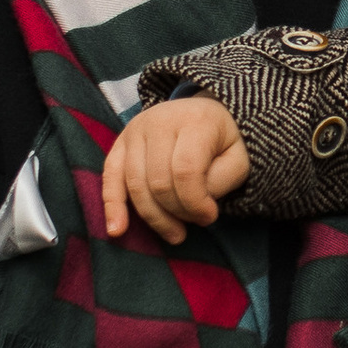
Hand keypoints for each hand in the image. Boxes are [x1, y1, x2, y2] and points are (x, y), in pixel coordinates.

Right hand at [103, 98, 250, 242]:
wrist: (202, 113)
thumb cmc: (221, 141)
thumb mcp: (237, 158)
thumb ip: (222, 180)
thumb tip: (194, 203)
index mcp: (194, 121)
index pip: (186, 171)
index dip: (195, 203)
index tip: (209, 217)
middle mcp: (159, 120)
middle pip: (158, 181)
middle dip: (176, 212)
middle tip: (193, 223)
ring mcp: (135, 130)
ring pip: (135, 185)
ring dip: (154, 217)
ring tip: (174, 233)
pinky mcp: (120, 142)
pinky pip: (110, 176)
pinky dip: (112, 206)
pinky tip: (117, 230)